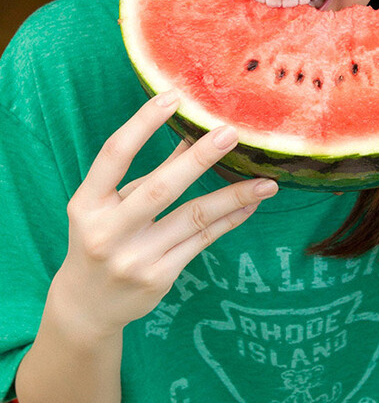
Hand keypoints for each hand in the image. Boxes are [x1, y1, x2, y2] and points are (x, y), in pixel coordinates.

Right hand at [58, 91, 277, 337]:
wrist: (87, 304)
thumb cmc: (101, 238)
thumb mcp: (111, 204)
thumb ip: (148, 172)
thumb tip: (193, 134)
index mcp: (87, 204)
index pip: (114, 154)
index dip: (142, 123)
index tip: (173, 97)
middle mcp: (108, 231)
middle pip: (160, 188)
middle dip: (198, 158)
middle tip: (230, 133)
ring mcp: (135, 257)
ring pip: (193, 218)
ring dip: (233, 196)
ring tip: (266, 182)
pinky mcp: (159, 277)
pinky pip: (203, 241)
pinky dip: (229, 220)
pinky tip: (250, 205)